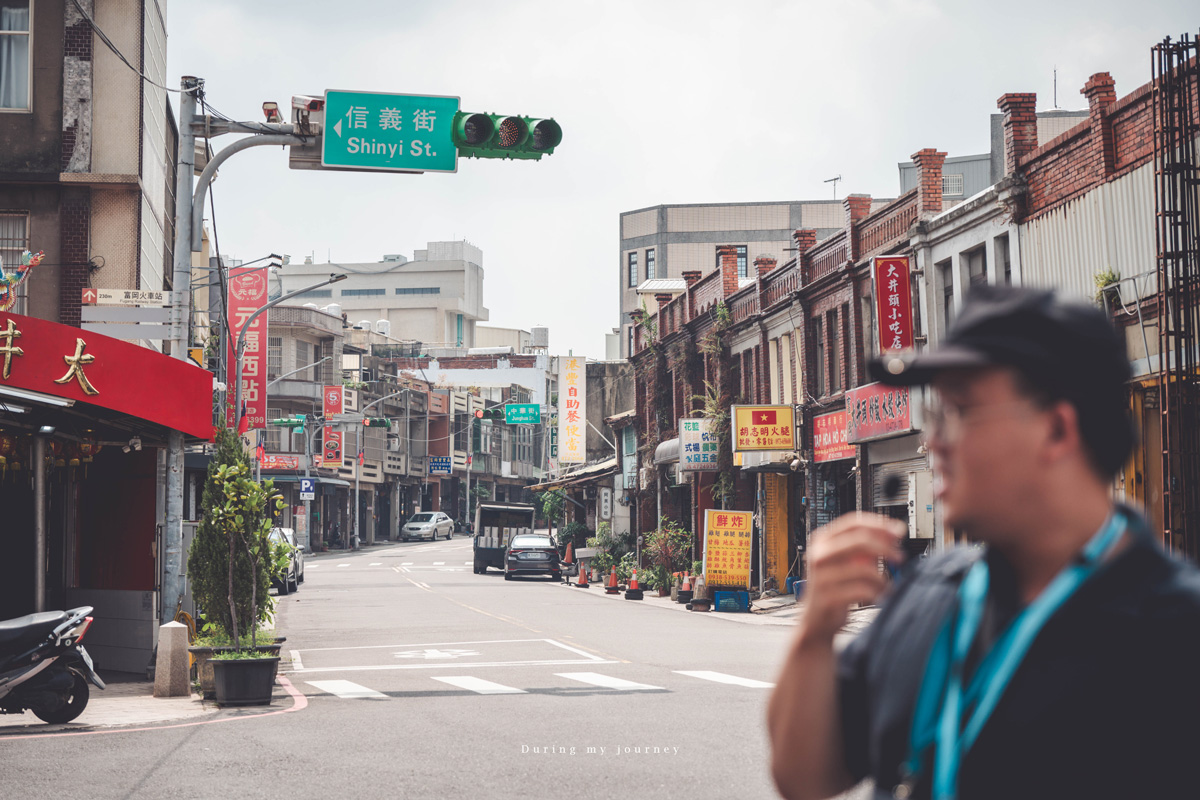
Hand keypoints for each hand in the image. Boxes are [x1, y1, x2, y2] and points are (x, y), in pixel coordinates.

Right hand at [800, 513, 905, 644]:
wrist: (817, 620)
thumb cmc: (834, 588)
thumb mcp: (846, 561)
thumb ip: (865, 546)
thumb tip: (893, 532)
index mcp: (822, 541)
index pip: (853, 523)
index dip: (878, 525)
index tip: (898, 531)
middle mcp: (819, 555)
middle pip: (860, 541)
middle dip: (886, 548)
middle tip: (900, 557)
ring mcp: (822, 576)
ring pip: (865, 569)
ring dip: (882, 579)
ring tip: (886, 586)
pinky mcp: (828, 597)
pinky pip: (863, 590)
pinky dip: (877, 593)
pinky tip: (878, 597)